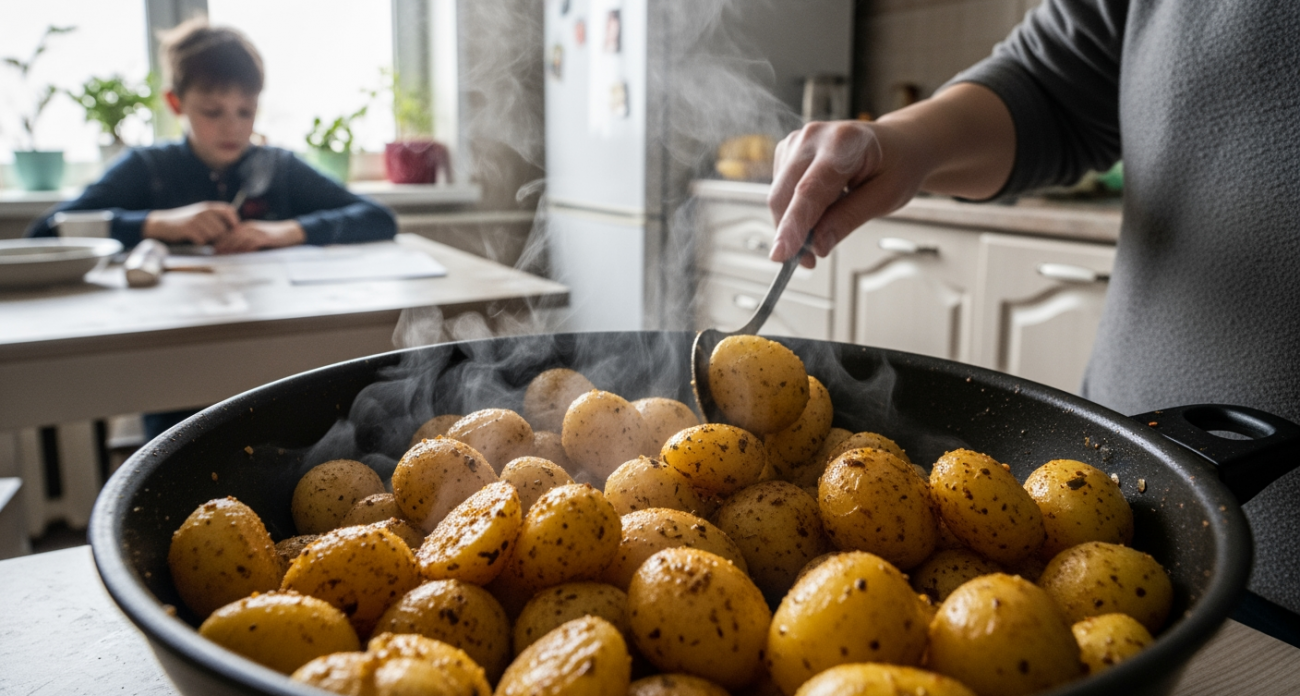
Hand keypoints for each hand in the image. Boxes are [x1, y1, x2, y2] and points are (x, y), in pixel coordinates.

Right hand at [143, 202, 238, 244]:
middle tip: (214, 242)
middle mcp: (203, 211)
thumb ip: (217, 221)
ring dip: (210, 242)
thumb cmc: (187, 224)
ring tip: (203, 239)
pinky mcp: (188, 227)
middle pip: (223, 229)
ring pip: (213, 236)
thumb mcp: (202, 217)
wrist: (163, 224)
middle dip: (221, 238)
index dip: (234, 222)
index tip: (232, 232)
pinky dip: (200, 243)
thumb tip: (237, 232)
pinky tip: (194, 240)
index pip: (229, 210)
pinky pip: (202, 240)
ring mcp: (196, 219)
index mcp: (208, 207)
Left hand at [212, 220, 305, 253]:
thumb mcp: (257, 239)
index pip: (229, 234)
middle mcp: (249, 228)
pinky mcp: (265, 236)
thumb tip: (234, 254)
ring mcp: (257, 231)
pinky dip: (245, 249)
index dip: (220, 242)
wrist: (289, 232)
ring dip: (231, 248)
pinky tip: (240, 255)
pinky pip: (252, 243)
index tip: (213, 251)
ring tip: (224, 256)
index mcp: (245, 227)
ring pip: (240, 239)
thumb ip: (246, 244)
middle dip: (223, 246)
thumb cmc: (273, 238)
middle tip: (215, 255)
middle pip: (232, 236)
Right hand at [768, 120, 927, 268]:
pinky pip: (780, 190)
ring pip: (779, 195)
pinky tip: (819, 211)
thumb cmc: (897, 166)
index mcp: (843, 142)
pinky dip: (793, 211)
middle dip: (791, 233)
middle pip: (785, 194)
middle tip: (810, 260)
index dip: (792, 225)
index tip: (781, 255)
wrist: (899, 144)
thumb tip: (816, 245)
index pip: (809, 190)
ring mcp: (798, 141)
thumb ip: (848, 219)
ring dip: (791, 224)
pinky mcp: (789, 151)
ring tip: (822, 235)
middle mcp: (814, 136)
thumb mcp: (885, 197)